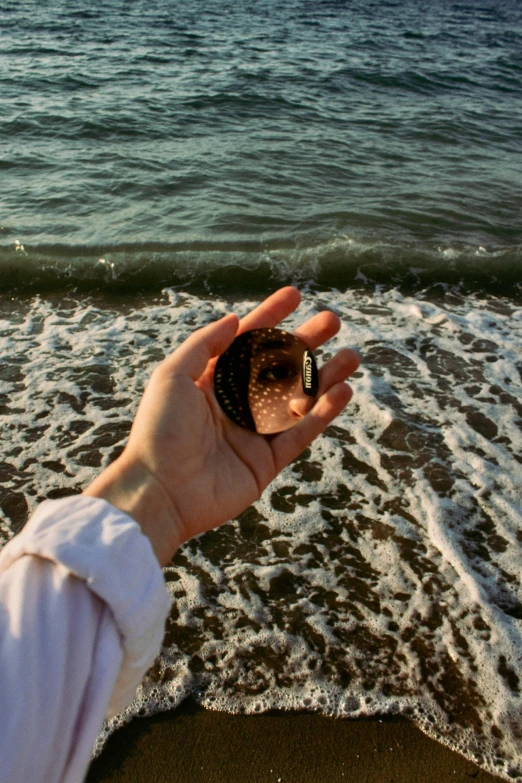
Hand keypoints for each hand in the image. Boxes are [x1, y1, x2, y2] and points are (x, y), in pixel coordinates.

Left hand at [84, 287, 359, 564]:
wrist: (160, 492)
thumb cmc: (159, 431)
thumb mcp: (172, 377)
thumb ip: (204, 345)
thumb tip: (235, 319)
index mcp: (210, 382)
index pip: (246, 342)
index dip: (270, 317)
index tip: (294, 296)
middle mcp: (234, 404)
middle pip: (278, 367)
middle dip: (305, 343)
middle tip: (333, 321)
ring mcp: (252, 434)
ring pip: (296, 399)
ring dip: (323, 377)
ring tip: (351, 357)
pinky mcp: (265, 462)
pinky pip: (299, 434)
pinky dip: (322, 414)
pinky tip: (341, 392)